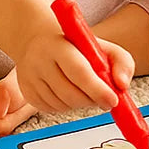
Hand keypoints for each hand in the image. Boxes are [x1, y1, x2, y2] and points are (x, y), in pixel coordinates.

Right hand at [13, 29, 135, 114]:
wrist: (39, 38)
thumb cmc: (76, 44)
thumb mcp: (103, 45)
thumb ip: (122, 62)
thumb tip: (122, 85)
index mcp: (60, 45)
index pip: (80, 72)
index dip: (97, 89)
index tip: (113, 100)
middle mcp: (40, 61)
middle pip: (71, 93)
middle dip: (92, 100)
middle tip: (105, 98)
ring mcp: (30, 78)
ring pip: (62, 105)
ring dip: (80, 104)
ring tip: (86, 90)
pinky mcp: (27, 92)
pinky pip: (51, 109)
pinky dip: (66, 106)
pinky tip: (70, 92)